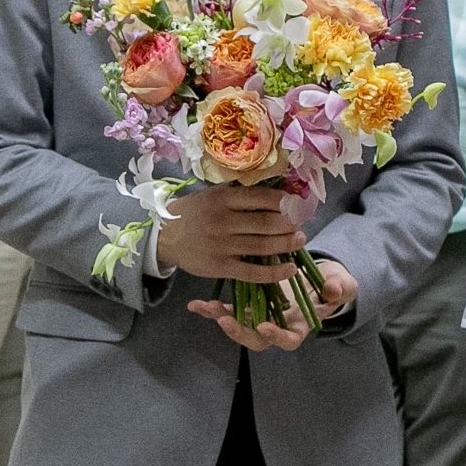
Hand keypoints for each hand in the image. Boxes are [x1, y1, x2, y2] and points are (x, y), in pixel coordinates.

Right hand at [158, 186, 303, 283]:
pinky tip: (290, 269)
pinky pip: (252, 272)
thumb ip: (238, 195)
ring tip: (300, 239)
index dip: (284, 201)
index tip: (297, 203)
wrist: (165, 237)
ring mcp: (222, 246)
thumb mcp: (212, 195)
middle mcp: (223, 221)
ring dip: (287, 244)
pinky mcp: (220, 267)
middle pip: (266, 223)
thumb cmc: (193, 213)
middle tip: (301, 222)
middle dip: (290, 223)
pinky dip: (274, 272)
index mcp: (222, 199)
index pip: (261, 197)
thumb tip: (276, 193)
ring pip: (263, 246)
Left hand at [186, 259, 350, 353]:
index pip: (288, 340)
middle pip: (256, 340)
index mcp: (299, 327)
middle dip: (240, 332)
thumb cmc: (332, 284)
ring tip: (205, 308)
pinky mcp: (248, 304)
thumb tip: (333, 293)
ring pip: (238, 325)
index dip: (277, 336)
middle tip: (226, 321)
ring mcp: (260, 316)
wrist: (318, 276)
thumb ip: (341, 289)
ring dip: (220, 318)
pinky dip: (211, 308)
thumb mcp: (342, 284)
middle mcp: (277, 326)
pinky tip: (194, 304)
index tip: (265, 327)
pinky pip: (228, 310)